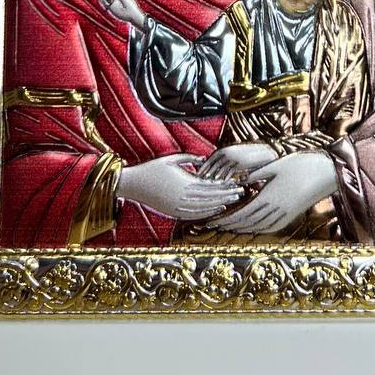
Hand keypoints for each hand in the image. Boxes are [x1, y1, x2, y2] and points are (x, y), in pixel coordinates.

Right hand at [116, 154, 243, 219]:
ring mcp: (178, 207)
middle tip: (241, 193)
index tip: (237, 184)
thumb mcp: (171, 159)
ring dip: (219, 205)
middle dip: (227, 196)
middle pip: (211, 198)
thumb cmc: (152, 168)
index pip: (211, 186)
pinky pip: (194, 215)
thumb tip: (206, 159)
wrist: (133, 184)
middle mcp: (183, 197)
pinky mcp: (172, 213)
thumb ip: (190, 158)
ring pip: (204, 208)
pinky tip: (215, 209)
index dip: (225, 186)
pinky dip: (206, 213)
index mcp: (184, 182)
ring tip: (231, 202)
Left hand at [196, 143, 277, 180]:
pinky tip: (222, 185)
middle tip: (200, 183)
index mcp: (223, 149)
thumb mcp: (233, 154)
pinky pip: (230, 173)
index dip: (203, 168)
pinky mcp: (239, 163)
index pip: (209, 160)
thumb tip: (213, 167)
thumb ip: (223, 160)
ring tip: (209, 186)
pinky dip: (225, 179)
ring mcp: (233, 158)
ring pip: (220, 170)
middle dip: (206, 174)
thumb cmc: (246, 155)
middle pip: (212, 165)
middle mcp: (226, 152)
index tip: (197, 176)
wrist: (263, 153)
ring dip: (214, 178)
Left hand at [207, 151, 338, 233]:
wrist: (327, 173)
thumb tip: (238, 180)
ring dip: (242, 228)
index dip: (226, 219)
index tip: (213, 220)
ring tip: (229, 227)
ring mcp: (286, 214)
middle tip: (215, 225)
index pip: (242, 213)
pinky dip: (258, 229)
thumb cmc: (302, 164)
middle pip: (248, 223)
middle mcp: (276, 210)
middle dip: (230, 225)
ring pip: (259, 227)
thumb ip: (256, 174)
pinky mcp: (292, 215)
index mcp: (270, 197)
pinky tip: (253, 227)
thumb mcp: (276, 166)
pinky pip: (271, 227)